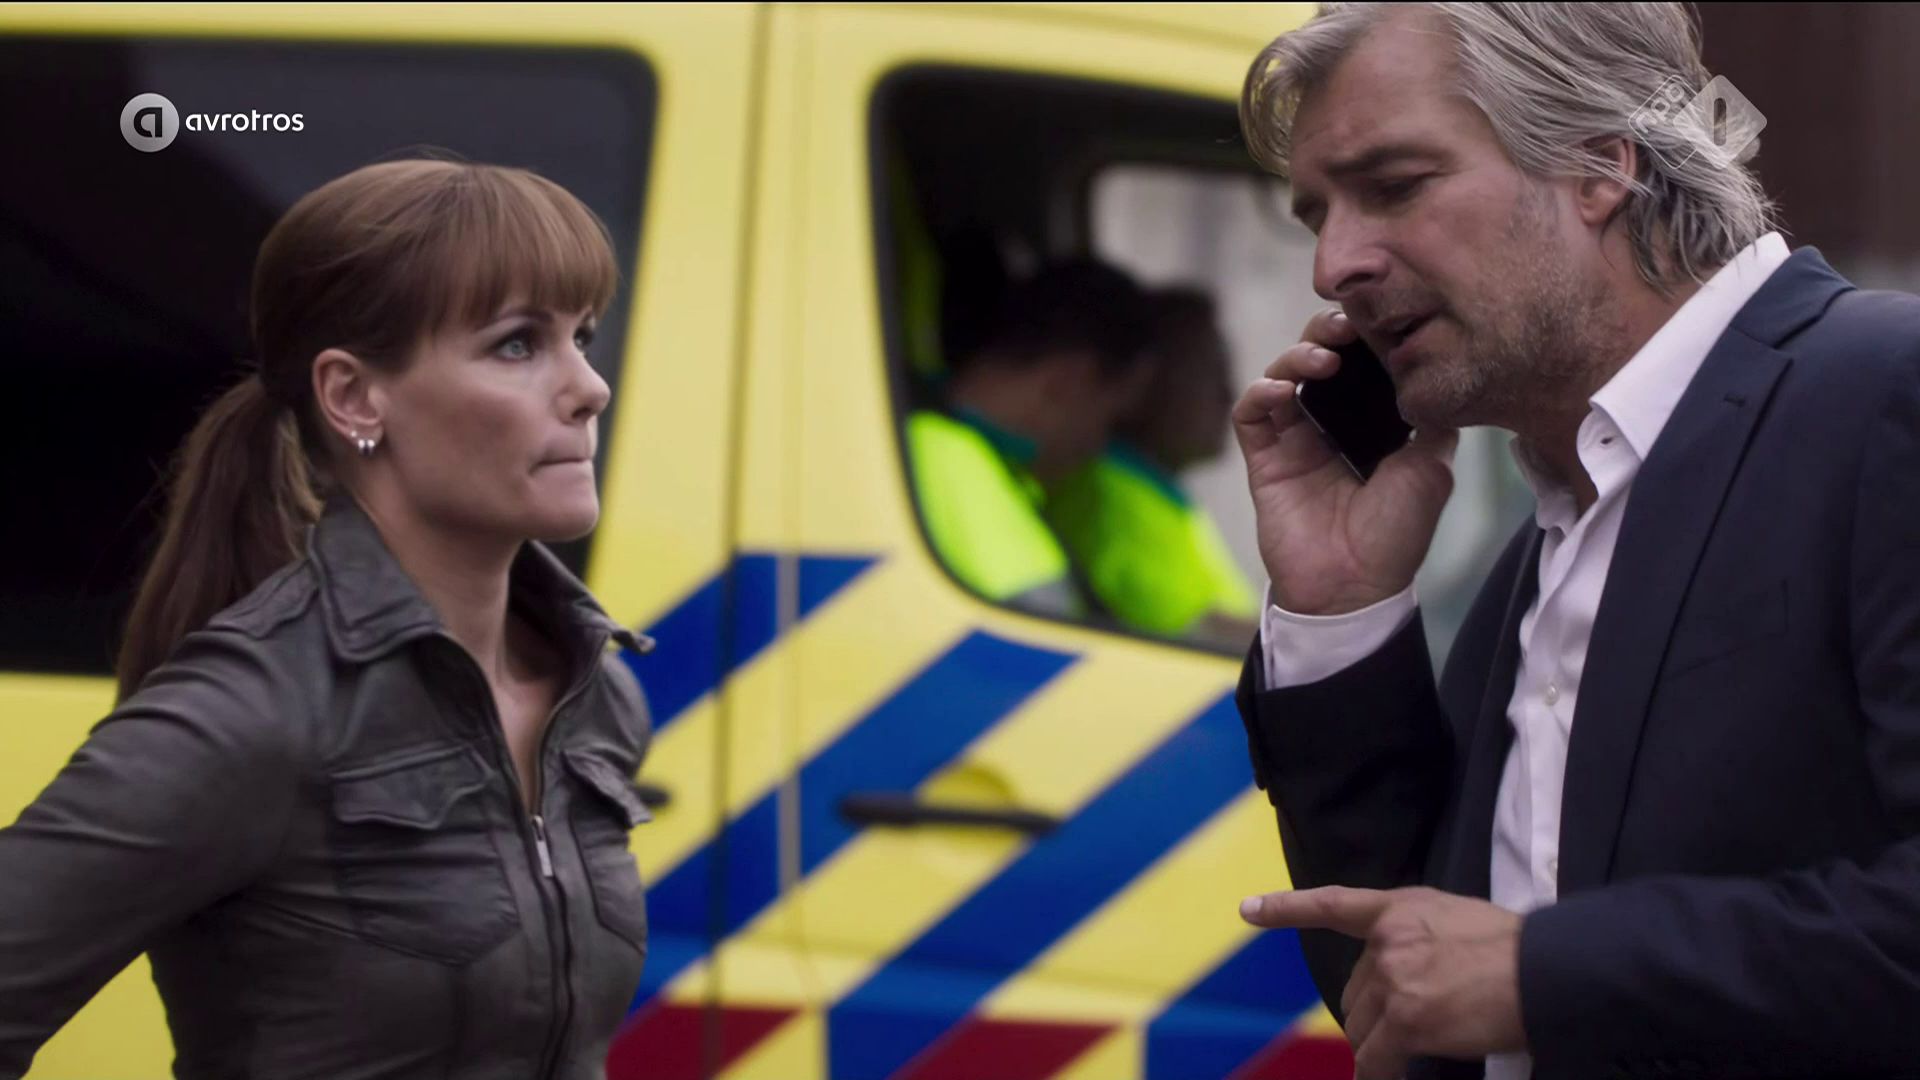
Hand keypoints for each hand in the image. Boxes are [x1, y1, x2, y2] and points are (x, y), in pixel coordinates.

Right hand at [1231, 309, 1457, 614]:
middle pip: (1320, 356)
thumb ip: (1434, 422)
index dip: (1367, 335)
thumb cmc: (1395, 535)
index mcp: (1372, 423)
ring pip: (1283, 373)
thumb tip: (1441, 376)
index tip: (1380, 318)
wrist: (1354, 588)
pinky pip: (1251, 411)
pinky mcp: (1263, 457)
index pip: (1363, 363)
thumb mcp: (1431, 470)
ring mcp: (1295, 438)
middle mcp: (1332, 423)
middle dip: (1329, 332)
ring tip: (1321, 360)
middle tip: (1345, 327)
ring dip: (1297, 356)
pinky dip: (1262, 391)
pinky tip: (1284, 391)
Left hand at [1240, 885, 1525, 1079]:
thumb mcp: (1454, 919)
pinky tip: (1378, 1079)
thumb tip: (1399, 969)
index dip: (1285, 908)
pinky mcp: (1407, 1019)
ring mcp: (1395, 980)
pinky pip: (1375, 1059)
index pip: (1332, 904)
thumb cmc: (1514, 949)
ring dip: (1379, 1044)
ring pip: (1362, 1026)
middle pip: (1356, 990)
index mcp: (1399, 908)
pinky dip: (1376, 1074)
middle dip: (1376, 1012)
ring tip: (1416, 1044)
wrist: (1545, 972)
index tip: (1247, 909)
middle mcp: (1389, 940)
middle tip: (1416, 1019)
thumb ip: (1416, 935)